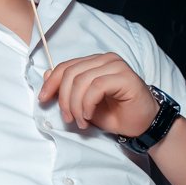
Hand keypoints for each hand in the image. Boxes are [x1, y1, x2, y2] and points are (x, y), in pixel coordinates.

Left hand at [37, 53, 158, 136]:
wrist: (143, 125)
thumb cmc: (115, 114)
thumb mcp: (83, 104)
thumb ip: (67, 89)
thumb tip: (46, 75)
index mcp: (94, 62)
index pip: (65, 67)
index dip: (51, 83)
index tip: (42, 99)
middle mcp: (105, 60)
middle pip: (70, 73)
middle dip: (63, 99)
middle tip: (68, 118)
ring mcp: (116, 66)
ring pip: (82, 80)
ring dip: (76, 105)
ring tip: (80, 121)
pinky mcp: (126, 76)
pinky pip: (96, 87)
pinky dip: (88, 103)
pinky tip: (89, 115)